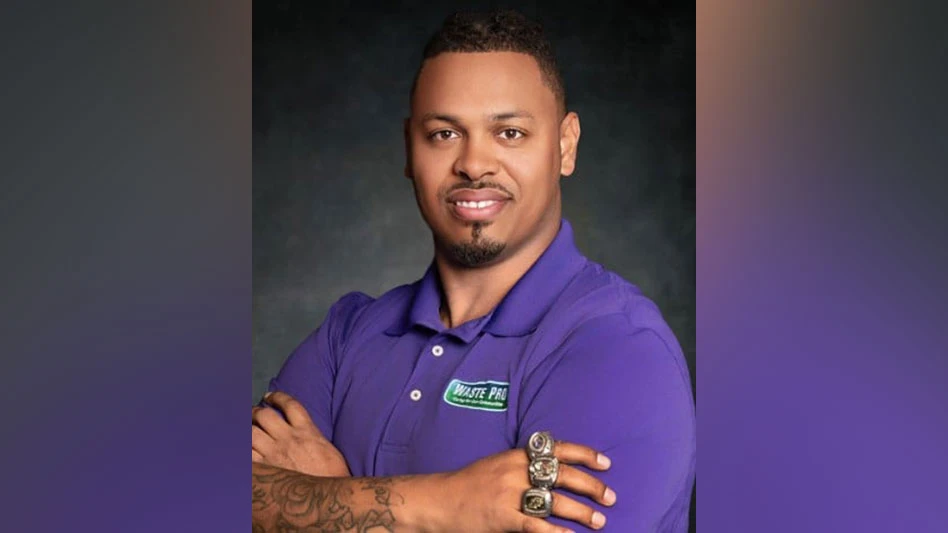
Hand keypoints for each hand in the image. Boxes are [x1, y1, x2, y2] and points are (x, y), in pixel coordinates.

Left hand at [251, 391, 350, 477]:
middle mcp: (288, 438)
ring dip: (246, 429)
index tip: (269, 396)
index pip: (290, 405)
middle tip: (252, 414)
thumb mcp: (329, 449)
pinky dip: (242, 451)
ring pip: (251, 432)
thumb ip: (315, 436)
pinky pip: (246, 455)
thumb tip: (309, 433)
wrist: (326, 496)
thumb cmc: (333, 475)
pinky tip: (241, 450)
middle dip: (255, 412)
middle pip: (264, 415)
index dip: (277, 397)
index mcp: (307, 431)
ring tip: (245, 430)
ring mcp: (274, 453)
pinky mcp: (265, 469)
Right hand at [439, 439, 615, 531]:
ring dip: (581, 512)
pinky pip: (536, 526)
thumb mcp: (496, 465)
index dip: (585, 454)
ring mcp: (508, 495)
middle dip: (591, 486)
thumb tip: (554, 471)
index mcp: (515, 455)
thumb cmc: (467, 486)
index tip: (605, 463)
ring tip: (599, 520)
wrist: (437, 501)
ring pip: (554, 501)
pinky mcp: (502, 518)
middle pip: (562, 474)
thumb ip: (522, 466)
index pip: (557, 449)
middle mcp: (515, 471)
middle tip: (610, 496)